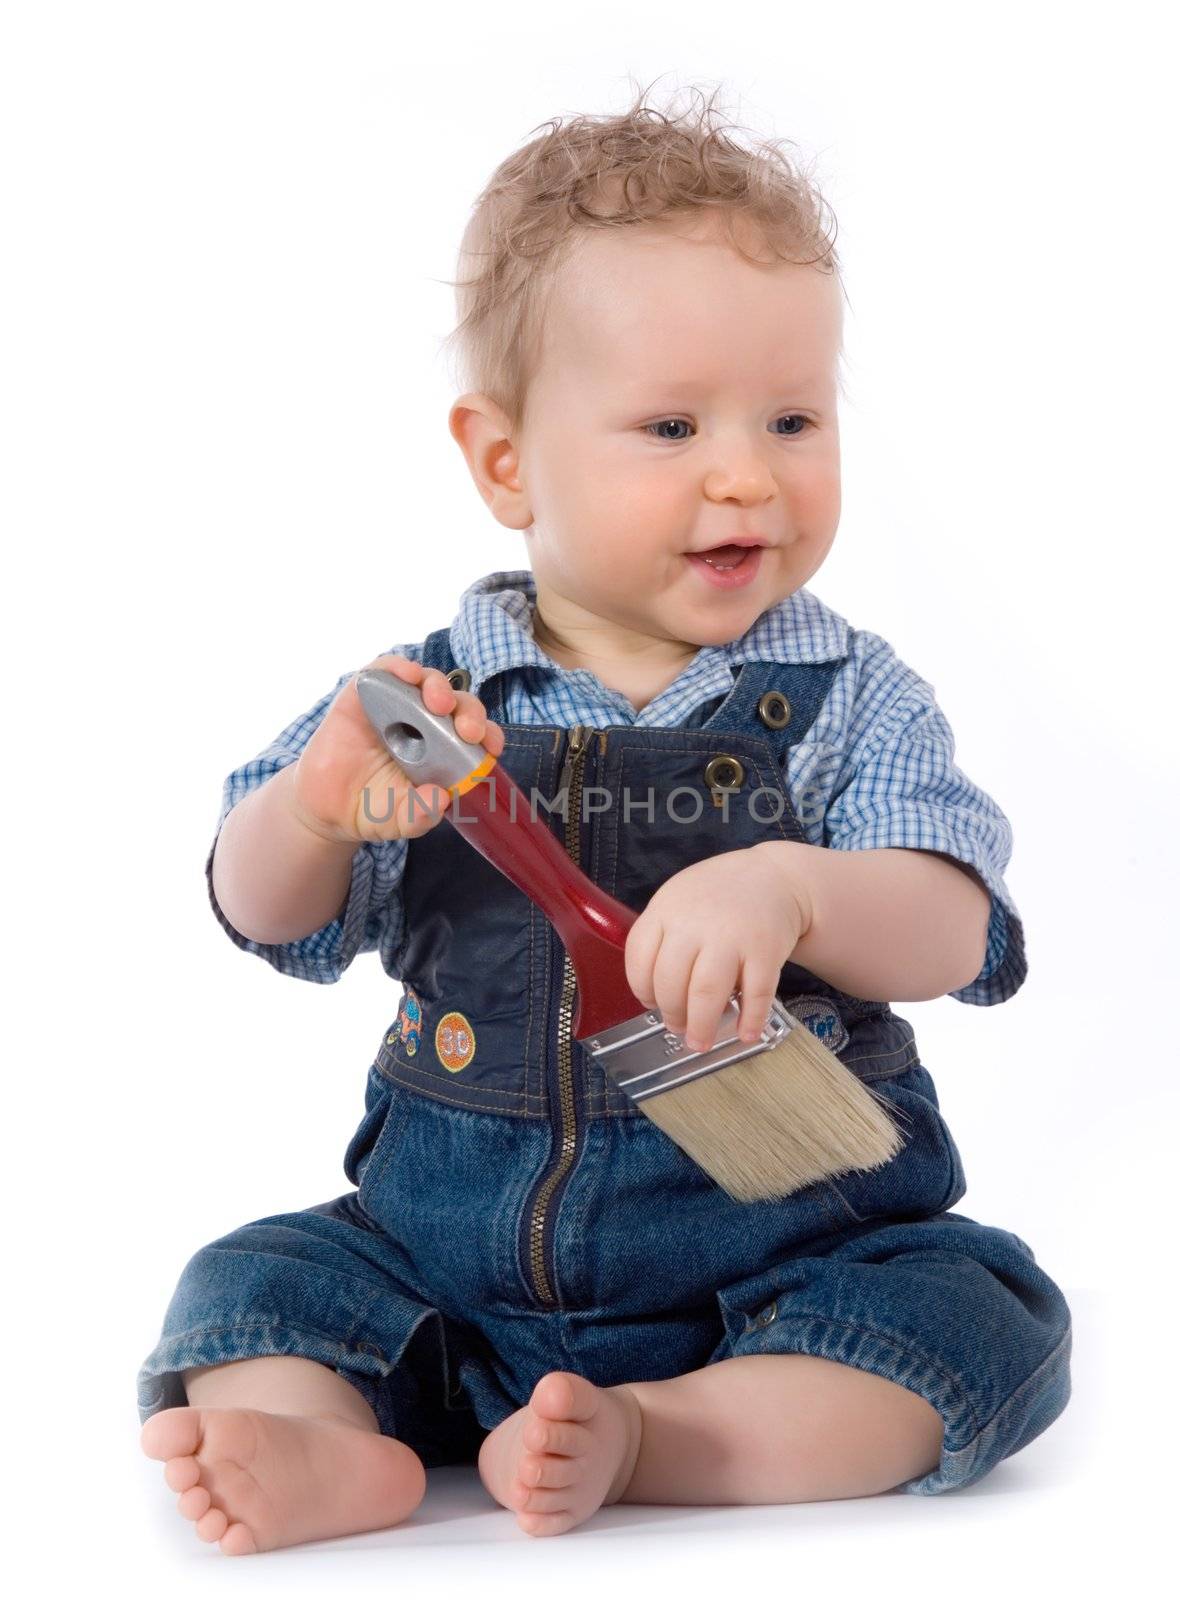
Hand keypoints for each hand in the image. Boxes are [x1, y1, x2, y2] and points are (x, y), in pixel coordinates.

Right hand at [289, 654, 504, 845]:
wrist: (326, 806)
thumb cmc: (373, 808)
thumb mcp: (400, 820)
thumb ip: (420, 815)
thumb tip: (440, 799)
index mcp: (445, 751)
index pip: (475, 733)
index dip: (488, 735)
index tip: (491, 748)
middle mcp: (426, 724)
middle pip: (457, 704)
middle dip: (468, 711)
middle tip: (468, 730)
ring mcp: (396, 706)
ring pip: (427, 681)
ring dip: (438, 687)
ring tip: (438, 703)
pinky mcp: (365, 693)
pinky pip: (385, 669)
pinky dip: (399, 667)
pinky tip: (408, 676)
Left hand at [623, 842, 812, 1051]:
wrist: (775, 876)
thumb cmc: (721, 895)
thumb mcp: (679, 899)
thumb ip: (663, 936)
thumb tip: (653, 994)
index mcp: (667, 909)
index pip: (639, 959)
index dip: (642, 990)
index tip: (651, 1003)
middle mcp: (696, 922)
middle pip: (671, 982)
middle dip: (672, 1015)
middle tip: (678, 1028)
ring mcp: (732, 936)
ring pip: (707, 993)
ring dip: (702, 1026)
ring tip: (701, 1042)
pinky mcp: (766, 950)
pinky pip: (756, 994)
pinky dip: (750, 1019)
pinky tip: (746, 1033)